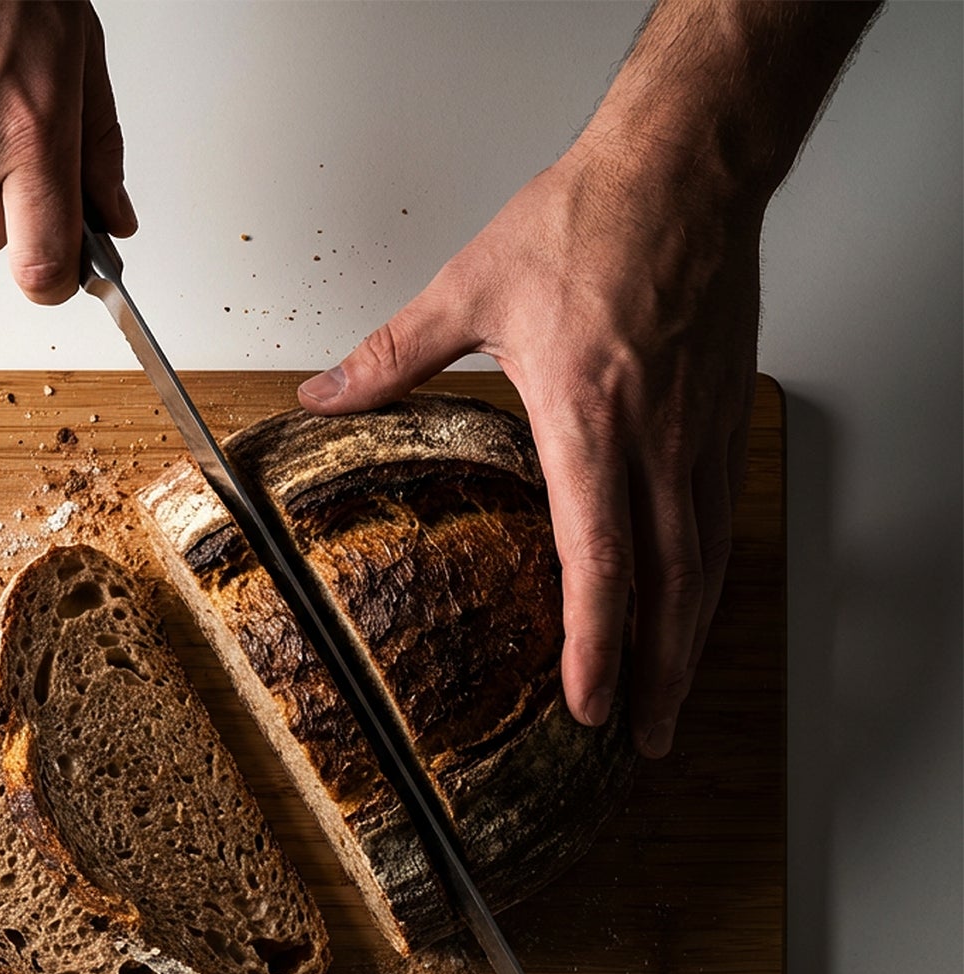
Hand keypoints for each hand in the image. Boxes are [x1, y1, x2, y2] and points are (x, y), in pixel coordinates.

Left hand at [297, 0, 879, 758]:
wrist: (684, 166)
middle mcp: (655, 442)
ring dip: (688, 642)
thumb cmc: (589, 220)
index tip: (589, 703)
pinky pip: (720, 519)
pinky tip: (691, 610)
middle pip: (669, 586)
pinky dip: (707, 580)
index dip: (598, 643)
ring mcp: (699, 434)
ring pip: (705, 562)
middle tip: (638, 738)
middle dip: (655, 675)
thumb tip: (322, 392)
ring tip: (668, 700)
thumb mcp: (471, 288)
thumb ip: (392, 356)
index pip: (600, 559)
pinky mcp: (722, 418)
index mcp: (590, 421)